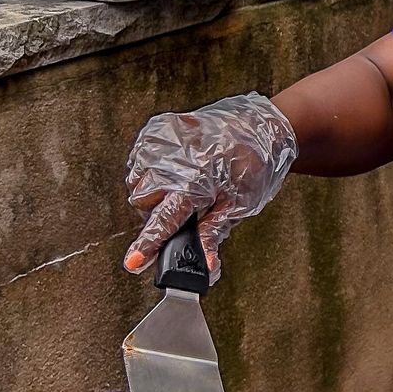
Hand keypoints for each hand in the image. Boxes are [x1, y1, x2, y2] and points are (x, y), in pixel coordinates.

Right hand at [124, 93, 298, 274]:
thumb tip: (205, 265)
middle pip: (142, 202)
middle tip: (181, 210)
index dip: (148, 244)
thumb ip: (213, 234)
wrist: (259, 125)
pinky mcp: (156, 129)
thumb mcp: (239, 205)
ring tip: (179, 187)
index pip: (163, 221)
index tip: (133, 262)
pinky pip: (138, 159)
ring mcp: (161, 141)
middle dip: (154, 213)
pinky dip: (149, 169)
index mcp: (194, 183)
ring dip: (149, 191)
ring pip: (135, 181)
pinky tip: (172, 170)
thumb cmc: (254, 163)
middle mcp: (172, 160)